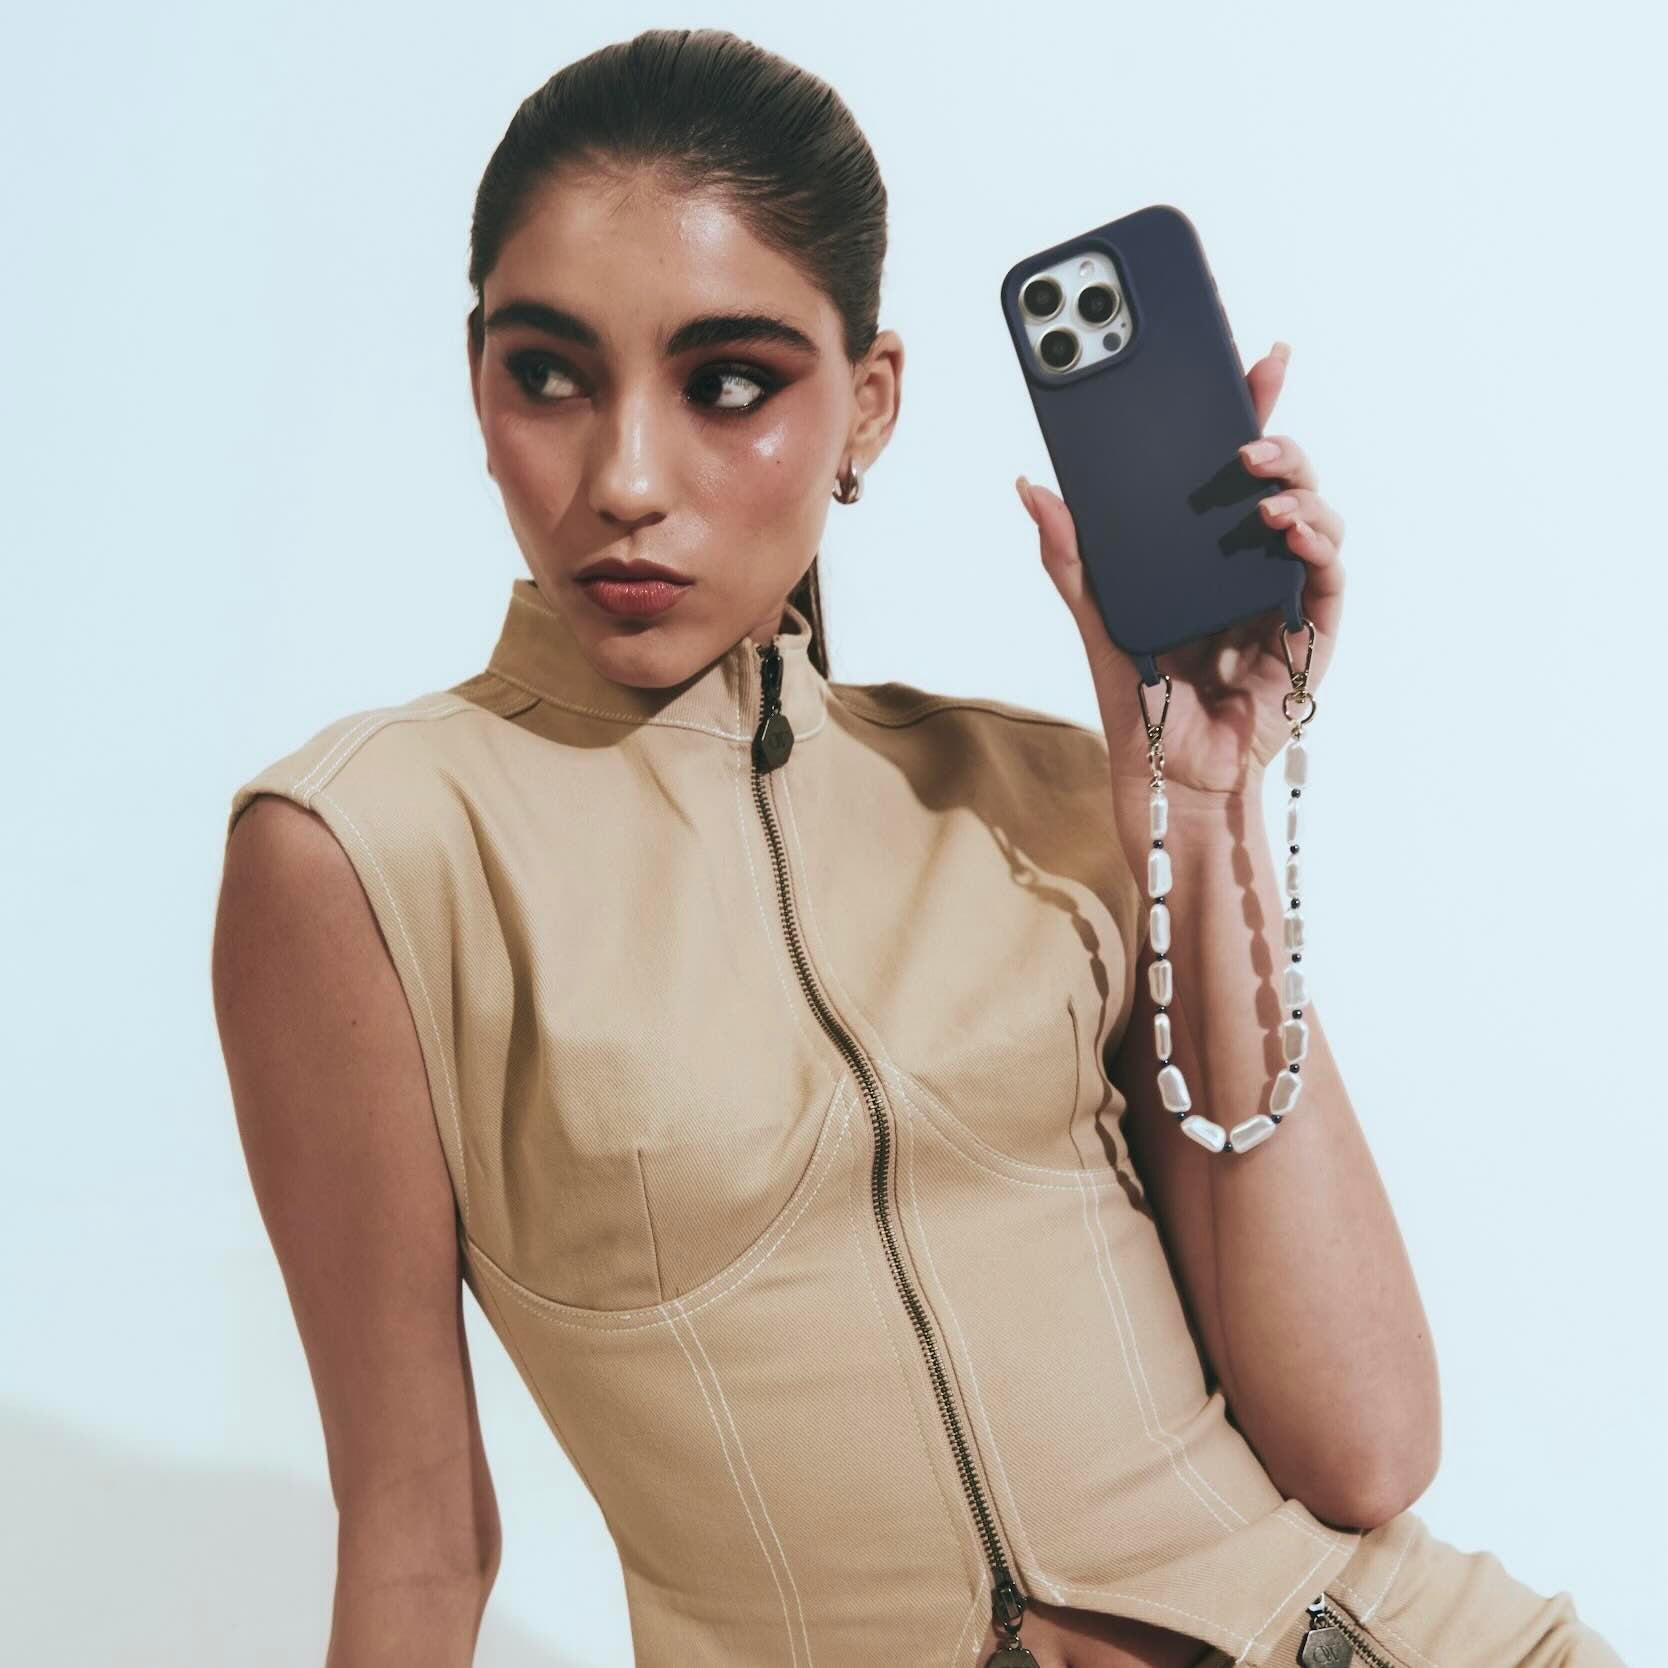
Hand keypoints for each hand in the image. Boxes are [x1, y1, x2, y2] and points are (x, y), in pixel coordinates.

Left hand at [1016, 340, 1345, 799]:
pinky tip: (1290, 527)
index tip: (1240, 359)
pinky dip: (1316, 540)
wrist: (1168, 771)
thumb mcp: (1096, 614)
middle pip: (1278, 474)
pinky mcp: (1312, 627)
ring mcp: (1285, 590)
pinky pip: (1327, 570)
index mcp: (1203, 548)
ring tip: (1259, 485)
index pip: (1227, 467)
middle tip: (1251, 405)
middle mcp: (1249, 559)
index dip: (1240, 410)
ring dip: (1296, 484)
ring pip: (1312, 510)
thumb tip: (1032, 486)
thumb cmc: (1139, 699)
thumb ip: (1070, 553)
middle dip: (1274, 427)